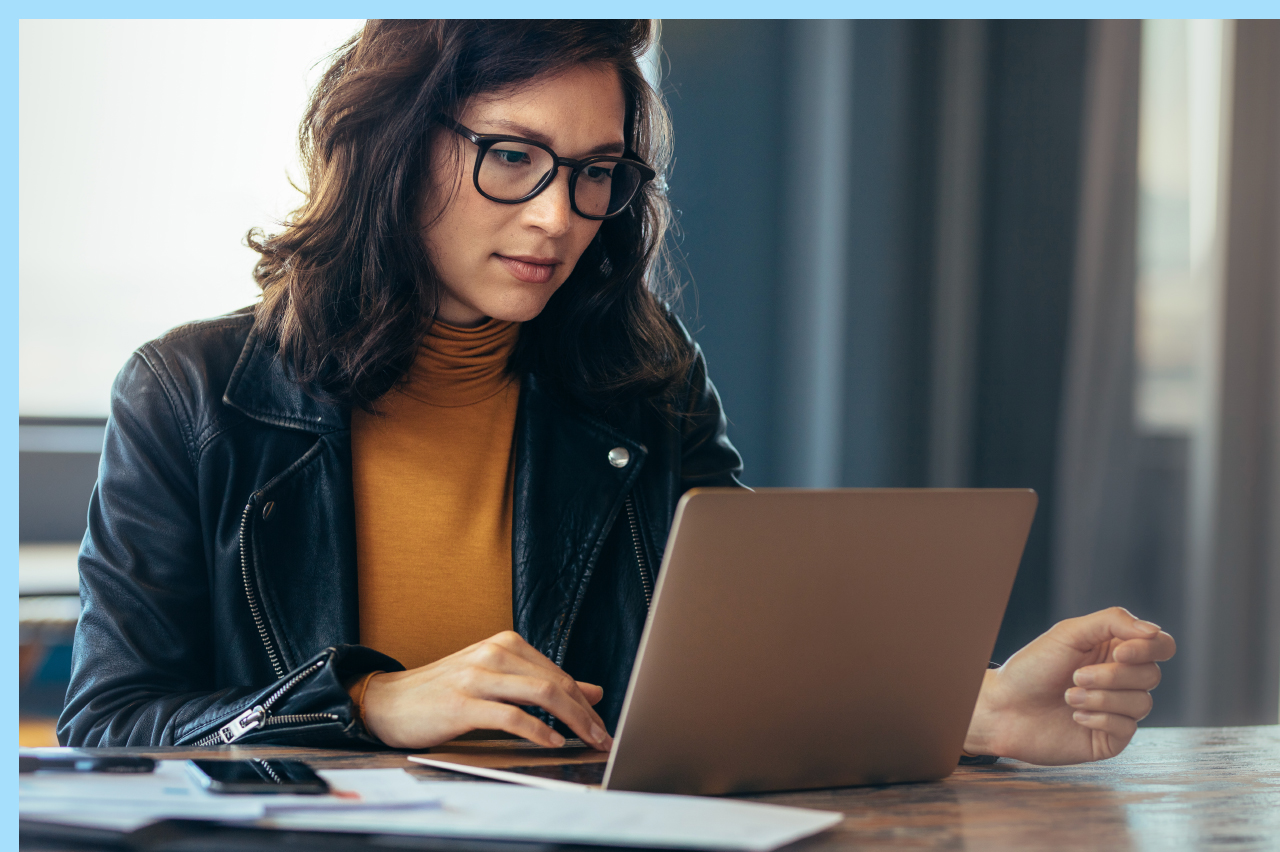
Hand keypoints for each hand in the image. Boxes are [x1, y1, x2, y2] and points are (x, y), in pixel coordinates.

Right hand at [359, 630, 611, 750]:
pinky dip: (537, 730)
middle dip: (586, 713)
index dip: (585, 702)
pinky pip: (510, 716)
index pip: (559, 673)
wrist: (388, 701)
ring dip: (572, 721)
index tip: (602, 725)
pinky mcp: (462, 703)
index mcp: (505, 644)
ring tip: (586, 741)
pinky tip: (552, 741)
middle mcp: (494, 653)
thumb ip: (541, 683)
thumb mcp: (497, 680)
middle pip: (556, 682)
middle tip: (603, 737)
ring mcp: (477, 676)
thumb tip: (593, 691)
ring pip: (541, 694)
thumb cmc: (444, 692)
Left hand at [963, 607, 1175, 764]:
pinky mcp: (1111, 738)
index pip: (1160, 646)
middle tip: (1076, 676)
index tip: (1119, 653)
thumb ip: (1113, 622)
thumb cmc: (1032, 667)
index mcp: (1115, 650)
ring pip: (1142, 702)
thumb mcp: (1069, 633)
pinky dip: (1100, 718)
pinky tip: (1075, 716)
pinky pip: (1128, 728)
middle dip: (1112, 676)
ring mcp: (1119, 710)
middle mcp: (1122, 680)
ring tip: (1068, 696)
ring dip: (1102, 698)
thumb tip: (1154, 632)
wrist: (1003, 707)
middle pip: (1152, 675)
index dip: (1149, 649)